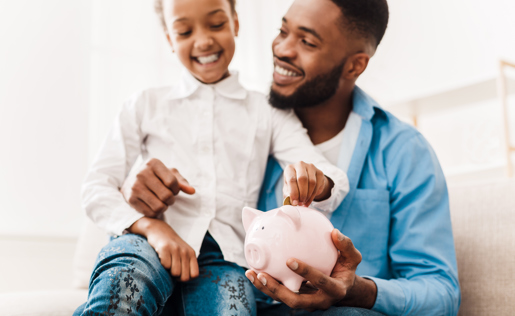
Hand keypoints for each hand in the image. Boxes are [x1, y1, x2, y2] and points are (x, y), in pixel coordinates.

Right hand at [122, 158, 194, 216]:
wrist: (131, 181)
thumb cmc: (155, 177)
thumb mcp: (169, 174)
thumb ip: (181, 182)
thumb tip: (192, 191)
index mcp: (153, 163)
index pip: (172, 182)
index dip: (176, 189)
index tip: (174, 189)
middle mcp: (142, 173)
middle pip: (166, 195)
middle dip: (171, 200)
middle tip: (168, 198)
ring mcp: (135, 187)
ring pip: (159, 206)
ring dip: (164, 207)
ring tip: (162, 202)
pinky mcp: (131, 199)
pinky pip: (151, 213)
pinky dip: (156, 212)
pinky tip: (154, 206)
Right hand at [129, 217, 198, 281]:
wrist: (159, 230)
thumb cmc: (171, 246)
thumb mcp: (184, 253)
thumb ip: (188, 265)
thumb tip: (186, 280)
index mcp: (191, 254)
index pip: (194, 275)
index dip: (186, 278)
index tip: (180, 273)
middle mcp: (185, 251)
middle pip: (184, 277)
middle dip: (176, 277)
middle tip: (172, 268)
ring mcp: (175, 249)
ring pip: (175, 273)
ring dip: (169, 271)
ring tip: (167, 262)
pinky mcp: (165, 248)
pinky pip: (165, 266)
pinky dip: (162, 265)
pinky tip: (161, 257)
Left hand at [245, 229, 376, 310]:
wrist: (344, 288)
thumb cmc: (346, 269)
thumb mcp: (352, 258)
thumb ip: (346, 246)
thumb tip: (334, 232)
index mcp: (335, 289)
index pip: (320, 282)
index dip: (306, 272)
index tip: (289, 260)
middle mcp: (320, 300)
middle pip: (296, 301)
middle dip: (277, 290)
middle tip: (262, 275)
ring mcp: (307, 303)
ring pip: (284, 300)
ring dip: (266, 289)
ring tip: (251, 273)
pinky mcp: (297, 299)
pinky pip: (280, 295)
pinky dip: (266, 286)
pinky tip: (253, 273)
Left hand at [283, 161, 333, 206]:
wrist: (306, 181)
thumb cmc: (294, 185)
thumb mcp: (288, 189)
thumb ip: (288, 195)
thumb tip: (293, 202)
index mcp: (290, 168)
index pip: (292, 179)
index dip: (293, 192)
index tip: (295, 202)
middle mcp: (300, 165)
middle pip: (302, 179)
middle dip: (302, 193)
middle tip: (301, 202)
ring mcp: (311, 167)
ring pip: (312, 182)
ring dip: (308, 195)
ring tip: (304, 202)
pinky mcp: (319, 172)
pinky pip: (318, 184)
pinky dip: (313, 195)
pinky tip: (309, 199)